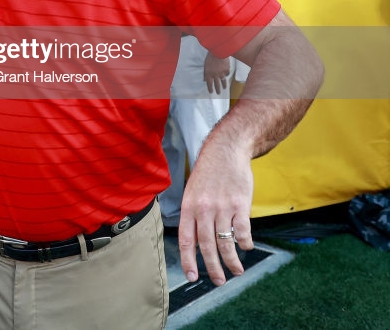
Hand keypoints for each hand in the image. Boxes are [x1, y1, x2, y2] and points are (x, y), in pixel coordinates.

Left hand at [178, 140, 253, 285]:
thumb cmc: (208, 174)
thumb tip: (195, 243)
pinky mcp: (240, 205)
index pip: (186, 239)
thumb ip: (193, 216)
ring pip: (226, 243)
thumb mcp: (193, 192)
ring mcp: (222, 208)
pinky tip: (246, 247)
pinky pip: (243, 231)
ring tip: (236, 271)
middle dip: (212, 268)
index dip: (188, 260)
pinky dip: (245, 243)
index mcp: (189, 207)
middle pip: (207, 246)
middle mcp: (204, 210)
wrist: (225, 151)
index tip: (192, 277)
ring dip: (232, 261)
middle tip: (218, 281)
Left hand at [204, 53, 231, 94]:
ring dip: (223, 86)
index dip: (210, 88)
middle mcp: (215, 75)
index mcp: (209, 74)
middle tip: (218, 93)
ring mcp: (222, 73)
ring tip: (224, 88)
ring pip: (223, 81)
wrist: (218, 52)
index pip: (209, 84)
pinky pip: (226, 74)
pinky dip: (226, 74)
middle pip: (217, 85)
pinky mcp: (227, 70)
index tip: (211, 92)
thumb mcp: (205, 66)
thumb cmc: (210, 58)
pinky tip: (226, 76)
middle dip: (217, 90)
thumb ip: (205, 73)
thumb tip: (205, 80)